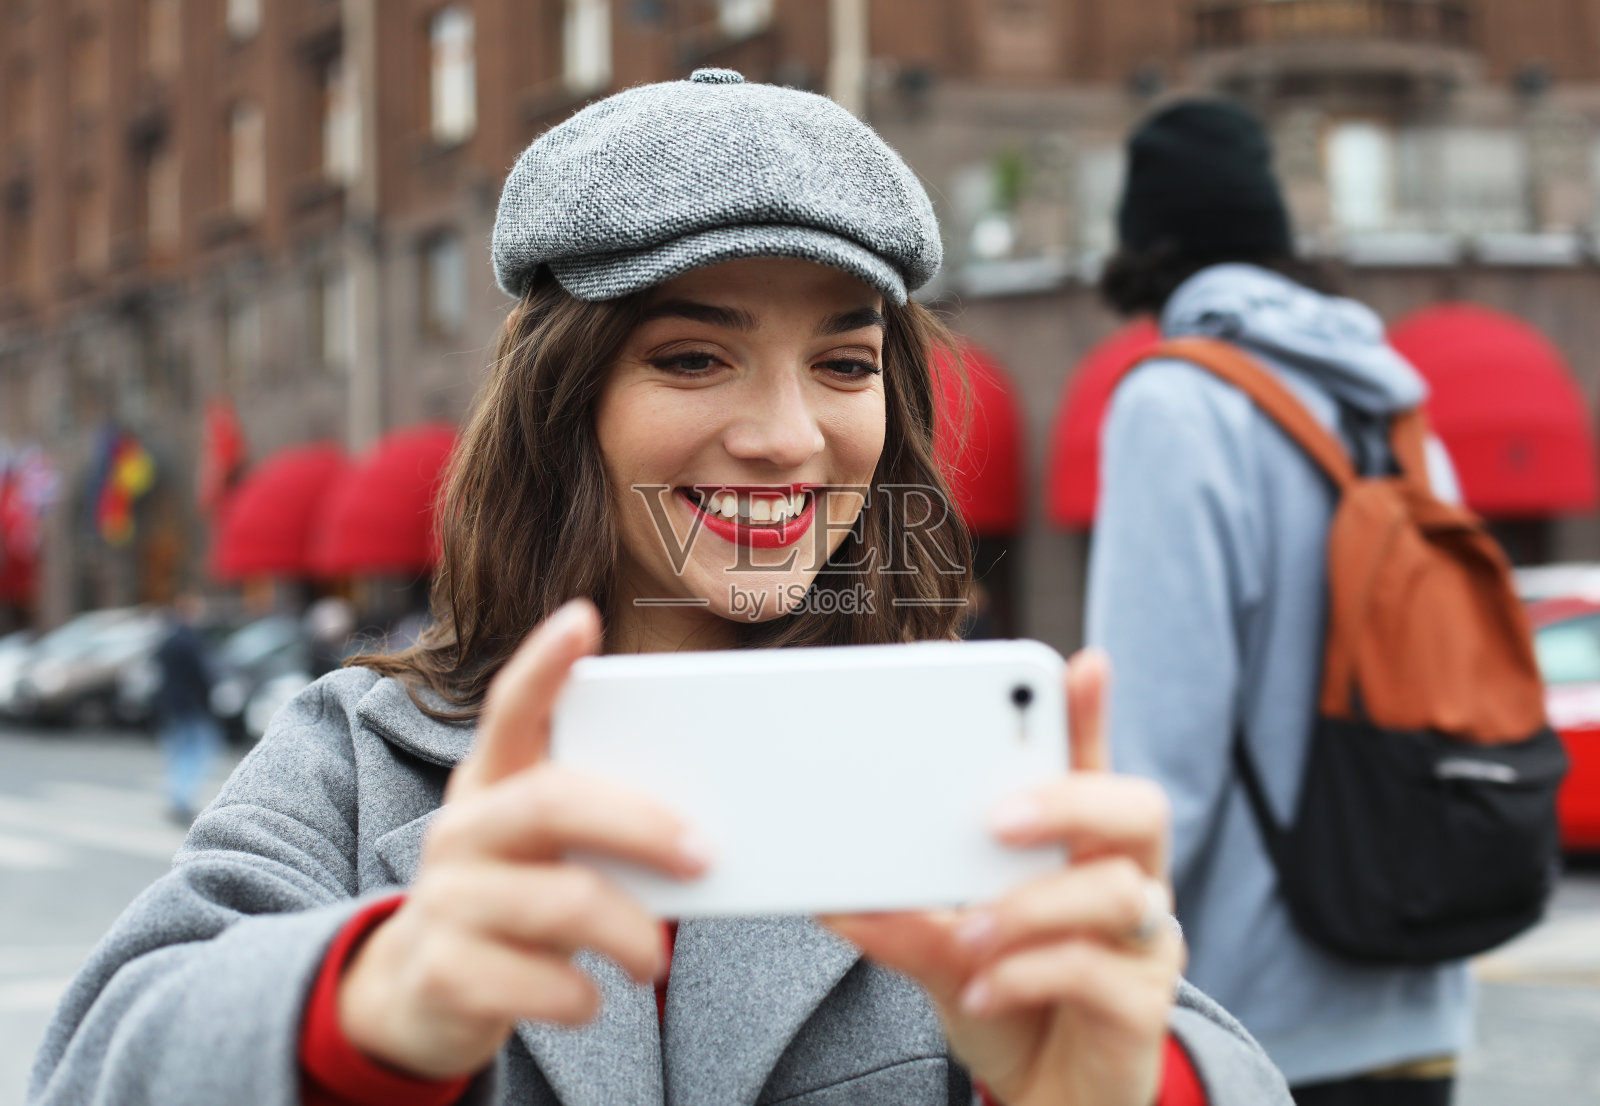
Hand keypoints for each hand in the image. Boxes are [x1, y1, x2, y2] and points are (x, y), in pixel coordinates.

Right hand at [337, 600, 708, 1079]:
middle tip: (702, 854)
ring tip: (652, 956)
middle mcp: (460, 830)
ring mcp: (444, 900)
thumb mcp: (543, 848)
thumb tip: (705, 825)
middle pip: (551, 803)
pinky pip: (535, 983)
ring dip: (628, 933)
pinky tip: (591, 997)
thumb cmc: (516, 898)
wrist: (420, 993)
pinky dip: (581, 996)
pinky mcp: (443, 974)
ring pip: (559, 902)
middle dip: (639, 825)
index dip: (544, 663)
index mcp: (491, 783)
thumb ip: (596, 821)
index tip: (583, 617)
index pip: (512, 708)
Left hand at [826, 650, 1181, 1105]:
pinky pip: (1098, 971)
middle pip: (1139, 809)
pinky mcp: (1143, 1009)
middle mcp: (1126, 883)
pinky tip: (980, 990)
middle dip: (1070, 798)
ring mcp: (1144, 945)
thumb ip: (904, 920)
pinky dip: (1027, 972)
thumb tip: (833, 894)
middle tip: (995, 817)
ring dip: (1028, 905)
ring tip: (965, 934)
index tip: (1079, 663)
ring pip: (1119, 891)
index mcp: (1078, 848)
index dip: (1093, 714)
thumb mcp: (942, 954)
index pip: (1092, 765)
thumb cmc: (1004, 1003)